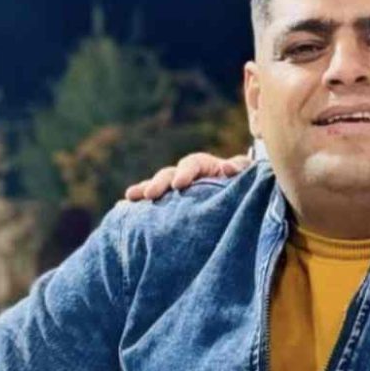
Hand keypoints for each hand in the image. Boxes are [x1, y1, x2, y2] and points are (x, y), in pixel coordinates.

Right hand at [124, 153, 251, 200]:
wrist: (236, 198)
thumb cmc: (241, 185)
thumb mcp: (244, 175)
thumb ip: (240, 169)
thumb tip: (227, 168)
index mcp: (202, 165)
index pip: (192, 164)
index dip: (185, 172)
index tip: (179, 184)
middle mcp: (184, 175)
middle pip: (168, 174)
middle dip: (159, 183)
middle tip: (151, 194)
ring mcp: (173, 190)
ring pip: (157, 187)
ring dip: (144, 190)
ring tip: (131, 197)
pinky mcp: (168, 205)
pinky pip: (151, 202)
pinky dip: (139, 203)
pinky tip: (125, 206)